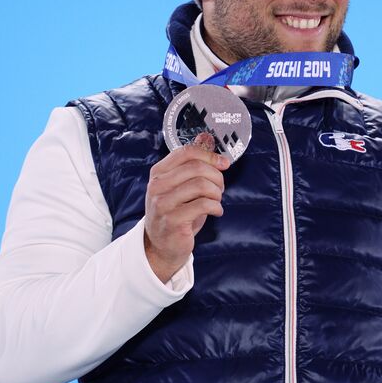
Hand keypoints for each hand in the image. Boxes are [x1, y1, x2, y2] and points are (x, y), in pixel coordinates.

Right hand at [144, 143, 230, 282]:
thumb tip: (206, 138)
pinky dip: (216, 207)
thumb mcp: (181, 186)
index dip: (209, 155)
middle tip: (221, 188)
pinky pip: (203, 205)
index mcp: (159, 172)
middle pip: (196, 168)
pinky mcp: (172, 220)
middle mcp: (157, 185)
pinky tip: (216, 211)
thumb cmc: (175, 213)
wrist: (161, 245)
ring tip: (217, 200)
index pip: (186, 152)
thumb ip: (192, 163)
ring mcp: (162, 203)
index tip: (224, 163)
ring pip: (201, 186)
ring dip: (217, 193)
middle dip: (216, 177)